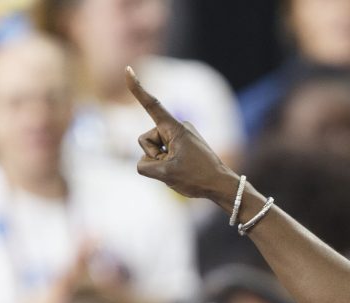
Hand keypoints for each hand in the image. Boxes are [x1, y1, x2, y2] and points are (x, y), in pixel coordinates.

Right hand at [126, 69, 236, 204]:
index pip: (152, 105)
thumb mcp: (165, 174)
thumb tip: (144, 162)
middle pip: (146, 141)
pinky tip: (182, 170)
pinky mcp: (181, 145)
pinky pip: (162, 154)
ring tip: (181, 170)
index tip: (128, 70)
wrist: (221, 186)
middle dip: (154, 157)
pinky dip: (166, 164)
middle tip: (175, 167)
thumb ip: (144, 166)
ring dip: (161, 163)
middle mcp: (176, 128)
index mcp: (175, 128)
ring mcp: (179, 136)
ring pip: (152, 150)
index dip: (137, 88)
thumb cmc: (197, 178)